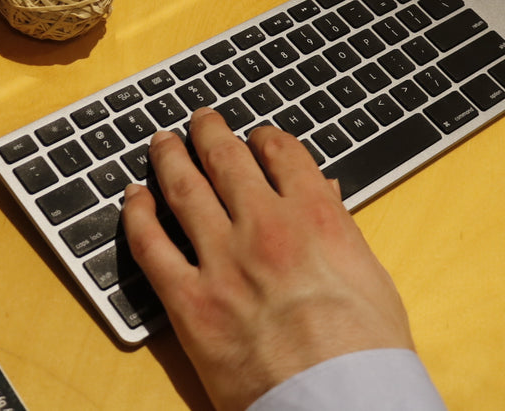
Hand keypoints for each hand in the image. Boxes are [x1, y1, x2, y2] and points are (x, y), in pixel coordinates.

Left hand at [121, 109, 415, 410]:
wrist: (337, 401)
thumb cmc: (366, 352)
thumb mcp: (371, 276)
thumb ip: (340, 229)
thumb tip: (326, 196)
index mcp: (314, 216)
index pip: (282, 153)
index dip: (264, 137)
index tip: (256, 136)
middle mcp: (264, 226)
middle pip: (226, 159)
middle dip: (209, 133)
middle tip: (200, 121)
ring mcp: (222, 261)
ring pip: (183, 188)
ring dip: (168, 158)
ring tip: (161, 143)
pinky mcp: (190, 301)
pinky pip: (151, 245)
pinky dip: (137, 215)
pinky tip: (132, 199)